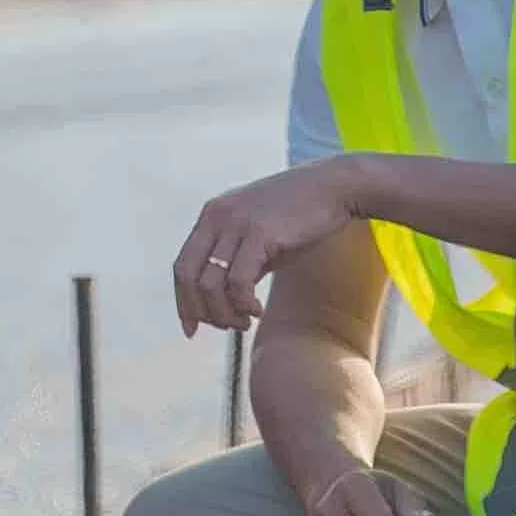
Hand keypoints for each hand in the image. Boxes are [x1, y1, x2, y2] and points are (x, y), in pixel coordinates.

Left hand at [174, 162, 350, 334]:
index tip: (192, 329)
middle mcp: (216, 217)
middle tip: (227, 327)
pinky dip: (243, 304)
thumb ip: (236, 262)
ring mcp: (236, 224)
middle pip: (188, 277)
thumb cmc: (300, 215)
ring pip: (209, 285)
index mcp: (212, 216)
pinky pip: (237, 282)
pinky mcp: (258, 233)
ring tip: (245, 322)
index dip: (183, 302)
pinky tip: (257, 310)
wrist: (334, 186)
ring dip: (224, 314)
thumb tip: (220, 302)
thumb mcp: (259, 238)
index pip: (182, 266)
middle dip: (201, 312)